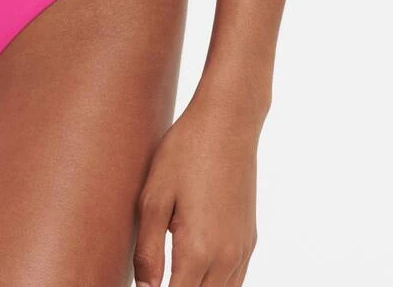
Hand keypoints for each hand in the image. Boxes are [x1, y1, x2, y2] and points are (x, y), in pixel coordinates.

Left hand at [132, 87, 260, 286]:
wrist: (228, 122)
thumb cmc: (186, 152)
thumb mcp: (154, 196)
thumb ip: (148, 250)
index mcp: (199, 250)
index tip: (143, 286)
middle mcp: (226, 258)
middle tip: (153, 278)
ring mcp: (242, 250)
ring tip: (172, 274)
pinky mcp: (250, 239)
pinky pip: (235, 281)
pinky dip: (215, 285)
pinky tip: (195, 273)